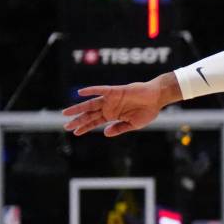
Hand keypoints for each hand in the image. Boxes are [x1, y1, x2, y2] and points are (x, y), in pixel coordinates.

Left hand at [61, 76, 176, 136]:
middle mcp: (109, 107)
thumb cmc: (148, 111)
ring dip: (78, 108)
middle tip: (66, 126)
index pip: (95, 122)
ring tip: (66, 113)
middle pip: (89, 114)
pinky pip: (101, 89)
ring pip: (91, 104)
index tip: (75, 133)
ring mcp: (111, 99)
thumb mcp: (133, 124)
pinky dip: (91, 90)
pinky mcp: (115, 91)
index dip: (85, 127)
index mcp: (113, 116)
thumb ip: (119, 129)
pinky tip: (80, 92)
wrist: (157, 98)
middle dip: (78, 120)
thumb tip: (104, 133)